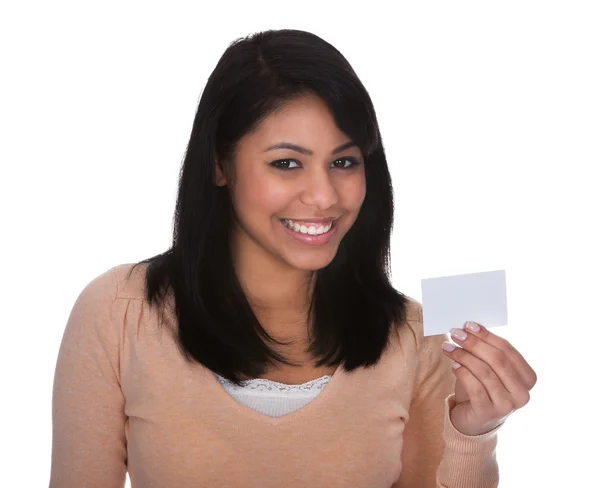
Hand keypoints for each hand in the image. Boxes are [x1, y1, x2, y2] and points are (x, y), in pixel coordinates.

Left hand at [441, 321, 536, 435]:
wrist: (473, 420)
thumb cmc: (482, 388)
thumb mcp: (488, 368)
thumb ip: (486, 351)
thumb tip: (469, 328)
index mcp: (527, 377)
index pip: (507, 350)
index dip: (487, 335)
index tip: (468, 325)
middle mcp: (522, 393)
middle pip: (497, 359)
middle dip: (474, 343)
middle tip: (456, 333)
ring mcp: (507, 405)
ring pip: (484, 372)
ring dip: (463, 356)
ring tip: (448, 347)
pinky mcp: (488, 413)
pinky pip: (474, 387)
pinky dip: (462, 373)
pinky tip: (453, 365)